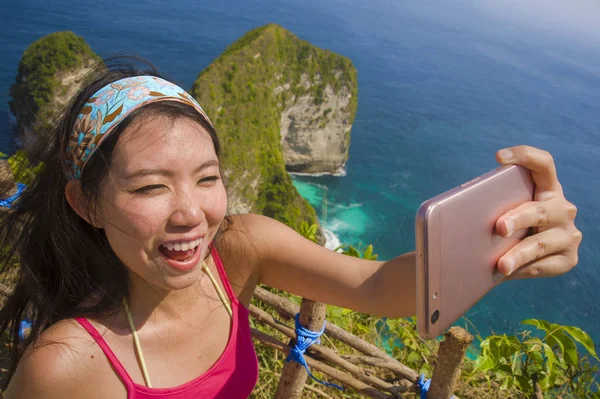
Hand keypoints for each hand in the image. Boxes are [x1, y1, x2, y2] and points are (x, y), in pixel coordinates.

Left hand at [494, 145, 581, 277]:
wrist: (518, 260)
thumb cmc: (504, 229)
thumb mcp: (502, 212)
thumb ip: (493, 206)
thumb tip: (457, 212)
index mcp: (547, 189)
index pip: (544, 165)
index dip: (526, 155)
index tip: (498, 157)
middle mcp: (563, 209)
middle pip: (541, 209)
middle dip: (519, 218)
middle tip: (499, 228)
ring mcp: (569, 235)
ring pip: (542, 243)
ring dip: (518, 254)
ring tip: (500, 265)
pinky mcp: (569, 259)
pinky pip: (545, 265)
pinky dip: (524, 269)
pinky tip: (508, 273)